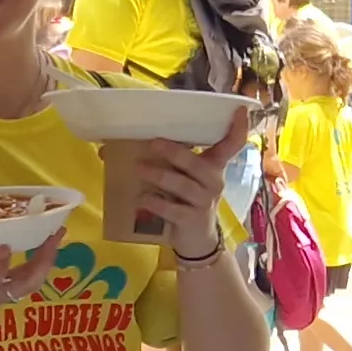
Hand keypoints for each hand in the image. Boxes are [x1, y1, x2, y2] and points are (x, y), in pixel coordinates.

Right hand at [0, 226, 64, 350]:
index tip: (5, 245)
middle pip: (27, 283)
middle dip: (44, 259)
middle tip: (56, 233)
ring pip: (31, 283)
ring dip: (46, 260)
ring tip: (56, 235)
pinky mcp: (0, 297)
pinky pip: (25, 282)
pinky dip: (37, 265)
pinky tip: (43, 247)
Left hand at [118, 139, 230, 254]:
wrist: (196, 240)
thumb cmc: (186, 201)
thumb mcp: (184, 179)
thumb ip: (167, 162)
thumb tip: (112, 148)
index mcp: (214, 167)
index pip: (232, 145)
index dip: (237, 129)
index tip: (239, 110)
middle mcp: (214, 181)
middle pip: (197, 163)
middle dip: (174, 152)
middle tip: (152, 143)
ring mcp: (204, 202)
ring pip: (183, 184)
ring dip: (159, 175)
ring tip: (138, 168)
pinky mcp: (192, 220)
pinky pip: (172, 209)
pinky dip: (155, 202)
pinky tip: (142, 198)